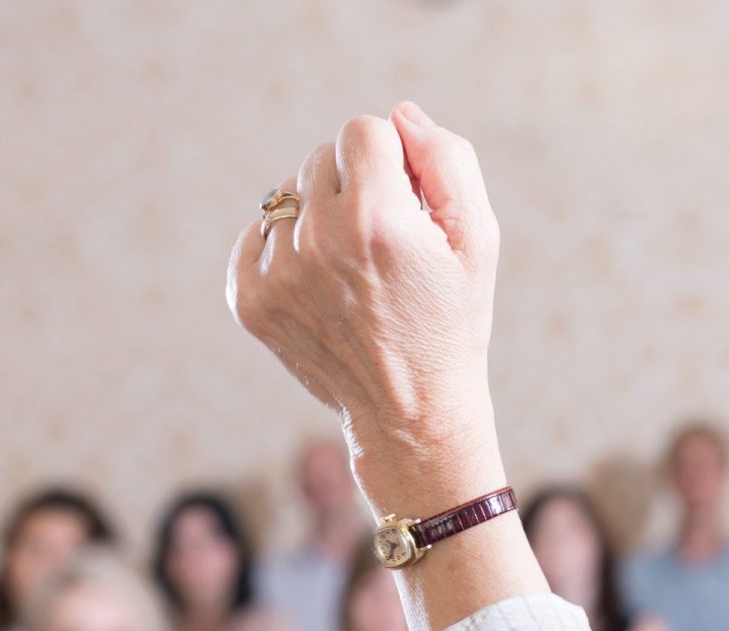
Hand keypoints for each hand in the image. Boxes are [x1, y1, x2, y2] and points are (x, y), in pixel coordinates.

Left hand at [227, 102, 504, 521]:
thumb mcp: (479, 241)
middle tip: (386, 246)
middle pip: (323, 156)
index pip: (365, 130)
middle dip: (357, 186)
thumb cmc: (452, 322)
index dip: (396, 162)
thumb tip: (400, 117)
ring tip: (356, 272)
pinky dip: (289, 250)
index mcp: (378, 221)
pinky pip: (259, 235)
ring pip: (290, 195)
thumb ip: (449, 161)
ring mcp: (276, 272)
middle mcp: (318, 241)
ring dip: (321, 217)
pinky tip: (324, 288)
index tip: (411, 206)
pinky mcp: (249, 298)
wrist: (411, 414)